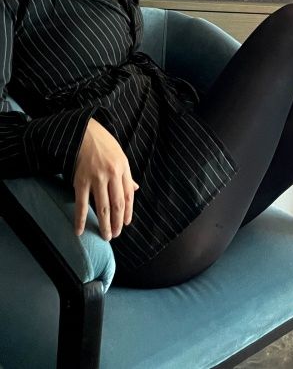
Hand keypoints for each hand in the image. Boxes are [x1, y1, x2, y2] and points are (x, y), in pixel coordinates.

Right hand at [73, 117, 139, 240]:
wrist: (84, 132)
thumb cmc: (104, 145)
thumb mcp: (120, 156)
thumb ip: (127, 175)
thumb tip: (136, 190)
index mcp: (123, 168)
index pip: (128, 196)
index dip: (128, 212)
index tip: (126, 224)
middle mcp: (112, 174)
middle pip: (117, 204)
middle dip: (117, 222)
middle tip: (115, 235)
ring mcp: (96, 178)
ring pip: (102, 207)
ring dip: (104, 224)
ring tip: (106, 236)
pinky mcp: (81, 180)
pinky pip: (81, 204)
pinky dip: (80, 219)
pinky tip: (80, 231)